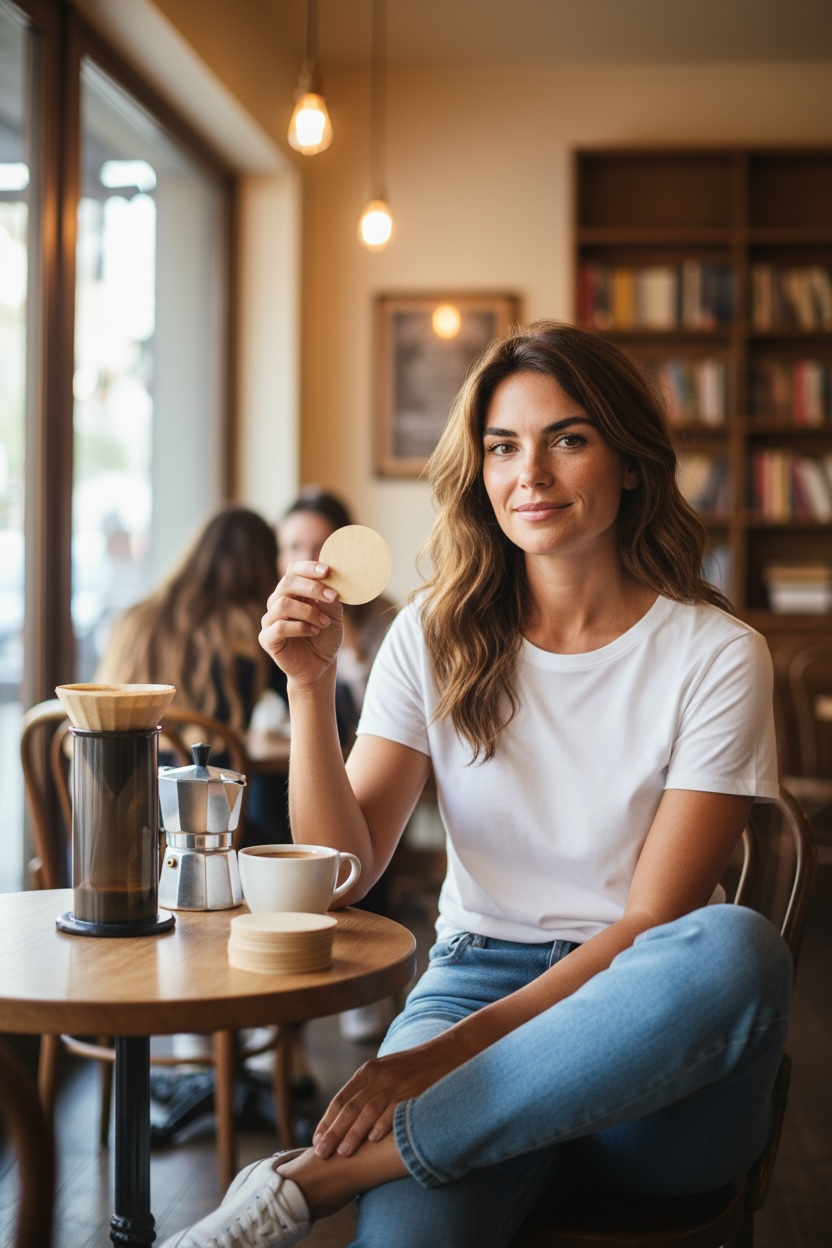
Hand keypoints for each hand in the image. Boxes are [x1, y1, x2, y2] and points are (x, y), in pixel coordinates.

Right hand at [259, 561, 343, 685]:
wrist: (320, 665)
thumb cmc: (325, 637)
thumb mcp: (334, 614)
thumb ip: (330, 597)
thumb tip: (329, 580)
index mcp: (293, 592)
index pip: (293, 570)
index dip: (308, 568)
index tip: (327, 571)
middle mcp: (278, 602)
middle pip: (287, 583)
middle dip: (312, 587)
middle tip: (332, 597)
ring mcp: (270, 620)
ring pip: (283, 604)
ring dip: (309, 612)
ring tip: (324, 623)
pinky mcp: (267, 638)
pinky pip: (279, 627)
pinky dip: (300, 627)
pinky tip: (314, 632)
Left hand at [312, 1041, 460, 1158]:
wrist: (448, 1052)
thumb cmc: (415, 1068)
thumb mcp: (387, 1071)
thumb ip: (369, 1089)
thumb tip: (348, 1117)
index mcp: (368, 1071)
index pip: (341, 1098)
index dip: (327, 1121)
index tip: (316, 1140)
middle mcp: (379, 1076)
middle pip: (350, 1107)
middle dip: (334, 1132)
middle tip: (321, 1153)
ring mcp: (396, 1083)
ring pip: (368, 1111)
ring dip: (354, 1133)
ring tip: (343, 1153)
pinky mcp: (413, 1090)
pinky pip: (394, 1108)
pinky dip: (383, 1124)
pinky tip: (373, 1139)